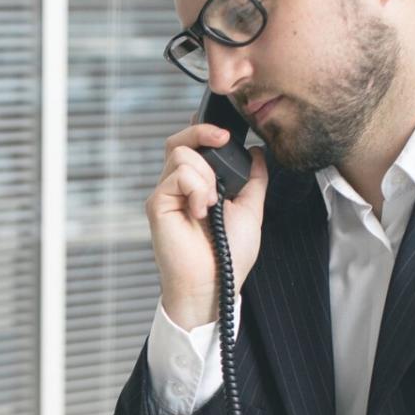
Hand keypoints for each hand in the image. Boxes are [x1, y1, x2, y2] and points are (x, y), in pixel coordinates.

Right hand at [147, 124, 268, 329]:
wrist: (215, 283)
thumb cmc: (229, 256)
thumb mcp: (250, 209)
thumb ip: (253, 179)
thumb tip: (257, 152)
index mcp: (196, 186)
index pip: (191, 146)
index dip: (203, 131)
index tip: (226, 134)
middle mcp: (177, 188)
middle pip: (180, 141)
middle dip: (204, 134)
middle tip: (224, 141)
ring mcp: (165, 195)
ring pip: (181, 154)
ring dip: (206, 175)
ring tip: (211, 204)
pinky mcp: (157, 204)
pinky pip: (178, 175)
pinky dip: (197, 189)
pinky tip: (200, 211)